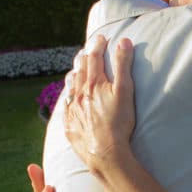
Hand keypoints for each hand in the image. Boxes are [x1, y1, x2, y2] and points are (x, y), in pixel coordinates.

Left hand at [64, 34, 135, 176]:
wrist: (105, 153)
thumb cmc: (119, 123)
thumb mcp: (125, 91)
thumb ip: (124, 65)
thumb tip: (123, 42)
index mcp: (93, 84)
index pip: (94, 58)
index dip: (97, 46)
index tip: (101, 38)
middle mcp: (79, 94)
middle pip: (79, 71)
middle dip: (84, 58)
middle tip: (86, 51)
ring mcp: (73, 110)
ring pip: (70, 87)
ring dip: (74, 76)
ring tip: (76, 71)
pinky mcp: (70, 126)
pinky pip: (66, 107)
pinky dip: (69, 98)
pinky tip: (70, 99)